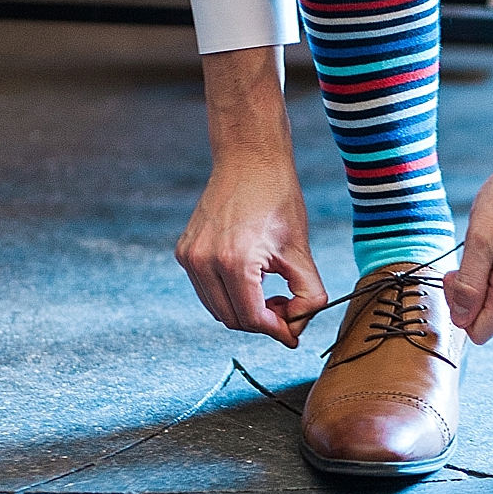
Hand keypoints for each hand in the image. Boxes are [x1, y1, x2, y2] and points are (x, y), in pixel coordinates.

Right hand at [176, 45, 326, 346]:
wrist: (249, 160)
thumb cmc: (278, 200)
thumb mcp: (301, 251)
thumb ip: (307, 296)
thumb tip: (294, 333)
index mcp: (235, 262)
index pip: (253, 320)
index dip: (277, 331)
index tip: (294, 331)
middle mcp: (205, 262)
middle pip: (233, 320)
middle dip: (262, 323)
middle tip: (286, 307)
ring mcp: (190, 257)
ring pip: (217, 309)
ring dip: (244, 312)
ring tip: (270, 294)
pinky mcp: (185, 252)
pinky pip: (206, 291)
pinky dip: (228, 295)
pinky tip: (251, 279)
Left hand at [444, 57, 492, 343]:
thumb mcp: (481, 237)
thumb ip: (470, 282)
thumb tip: (461, 320)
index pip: (478, 332)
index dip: (457, 310)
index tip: (455, 274)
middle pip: (485, 317)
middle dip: (466, 293)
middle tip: (464, 255)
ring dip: (479, 278)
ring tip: (482, 242)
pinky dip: (492, 268)